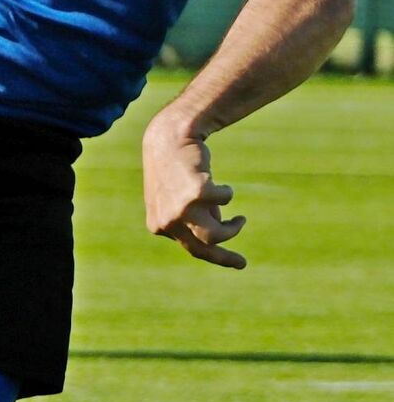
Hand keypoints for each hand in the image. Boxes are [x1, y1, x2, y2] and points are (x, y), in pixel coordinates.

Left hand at [142, 114, 246, 268]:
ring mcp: (180, 208)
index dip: (218, 258)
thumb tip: (218, 238)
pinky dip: (227, 194)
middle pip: (205, 247)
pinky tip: (221, 186)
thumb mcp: (178, 200)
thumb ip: (194, 220)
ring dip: (232, 228)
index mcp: (158, 225)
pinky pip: (225, 200)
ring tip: (238, 219)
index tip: (240, 263)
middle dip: (227, 255)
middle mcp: (166, 221)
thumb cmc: (175, 171)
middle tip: (242, 258)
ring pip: (216, 234)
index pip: (192, 249)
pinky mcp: (196, 192)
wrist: (169, 138)